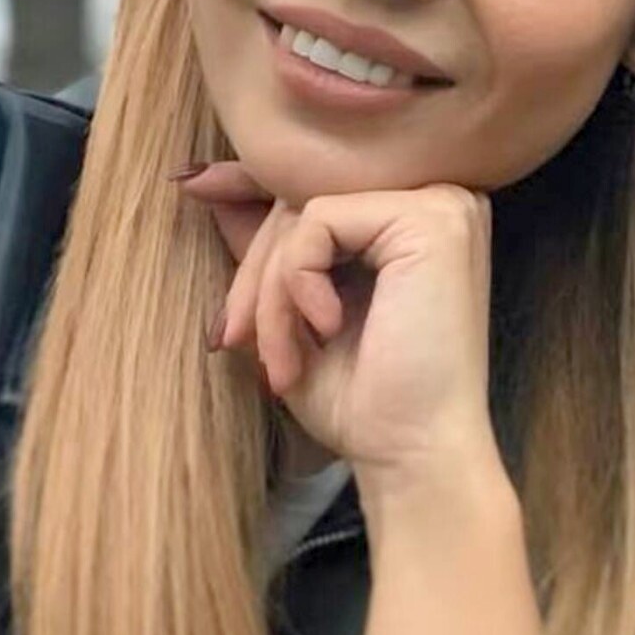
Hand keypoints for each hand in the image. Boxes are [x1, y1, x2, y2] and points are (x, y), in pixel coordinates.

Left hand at [176, 159, 499, 485]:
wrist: (411, 456)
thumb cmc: (362, 401)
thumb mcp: (293, 311)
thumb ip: (266, 246)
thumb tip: (202, 178)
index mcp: (416, 220)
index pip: (315, 189)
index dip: (249, 188)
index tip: (192, 186)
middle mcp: (439, 199)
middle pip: (303, 198)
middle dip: (253, 271)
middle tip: (228, 338)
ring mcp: (442, 204)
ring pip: (304, 211)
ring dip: (270, 292)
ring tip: (278, 360)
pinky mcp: (431, 219)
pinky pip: (318, 220)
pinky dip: (297, 282)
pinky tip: (325, 330)